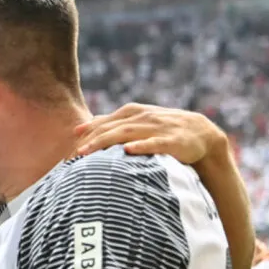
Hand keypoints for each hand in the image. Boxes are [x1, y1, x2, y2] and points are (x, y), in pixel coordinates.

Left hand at [74, 103, 230, 166]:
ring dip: (106, 142)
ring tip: (89, 152)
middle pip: (111, 128)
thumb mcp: (136, 122)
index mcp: (131, 113)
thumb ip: (110, 123)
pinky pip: (155, 143)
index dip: (86, 135)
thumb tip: (82, 126)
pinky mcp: (172, 140)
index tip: (68, 150)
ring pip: (127, 134)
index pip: (103, 123)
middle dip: (91, 140)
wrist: (200, 133)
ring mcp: (157, 128)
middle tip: (73, 155)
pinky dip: (141, 145)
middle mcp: (142, 117)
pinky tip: (128, 150)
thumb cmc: (162, 129)